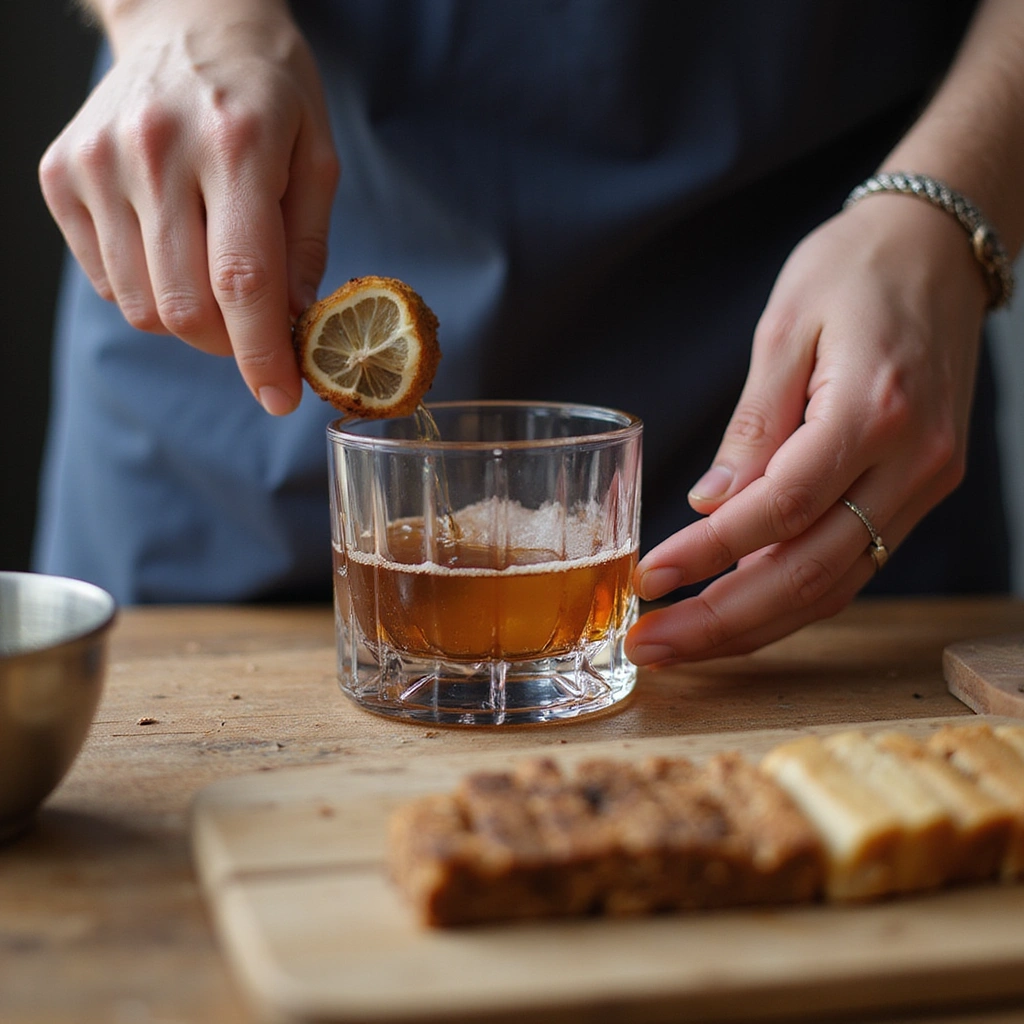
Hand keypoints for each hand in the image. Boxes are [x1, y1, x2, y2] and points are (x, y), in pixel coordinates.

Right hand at [38, 0, 338, 413]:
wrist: (186, 16)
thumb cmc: (265, 89)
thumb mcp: (317, 156)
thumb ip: (307, 246)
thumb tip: (294, 328)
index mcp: (235, 142)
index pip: (243, 281)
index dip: (261, 355)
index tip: (280, 399)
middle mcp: (155, 149)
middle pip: (185, 306)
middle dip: (228, 343)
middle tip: (253, 330)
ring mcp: (98, 160)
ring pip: (142, 305)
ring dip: (187, 318)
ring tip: (213, 274)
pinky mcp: (61, 172)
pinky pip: (106, 279)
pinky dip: (146, 287)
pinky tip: (171, 246)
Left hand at [625, 194, 988, 663]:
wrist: (940, 246)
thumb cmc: (855, 270)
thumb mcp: (785, 326)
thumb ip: (753, 426)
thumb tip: (710, 507)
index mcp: (874, 412)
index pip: (781, 509)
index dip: (710, 554)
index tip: (649, 578)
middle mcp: (912, 463)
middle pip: (810, 572)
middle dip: (722, 620)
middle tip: (650, 644)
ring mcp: (924, 484)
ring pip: (834, 585)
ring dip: (752, 625)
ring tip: (680, 643)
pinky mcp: (919, 490)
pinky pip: (852, 564)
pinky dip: (790, 597)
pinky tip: (735, 611)